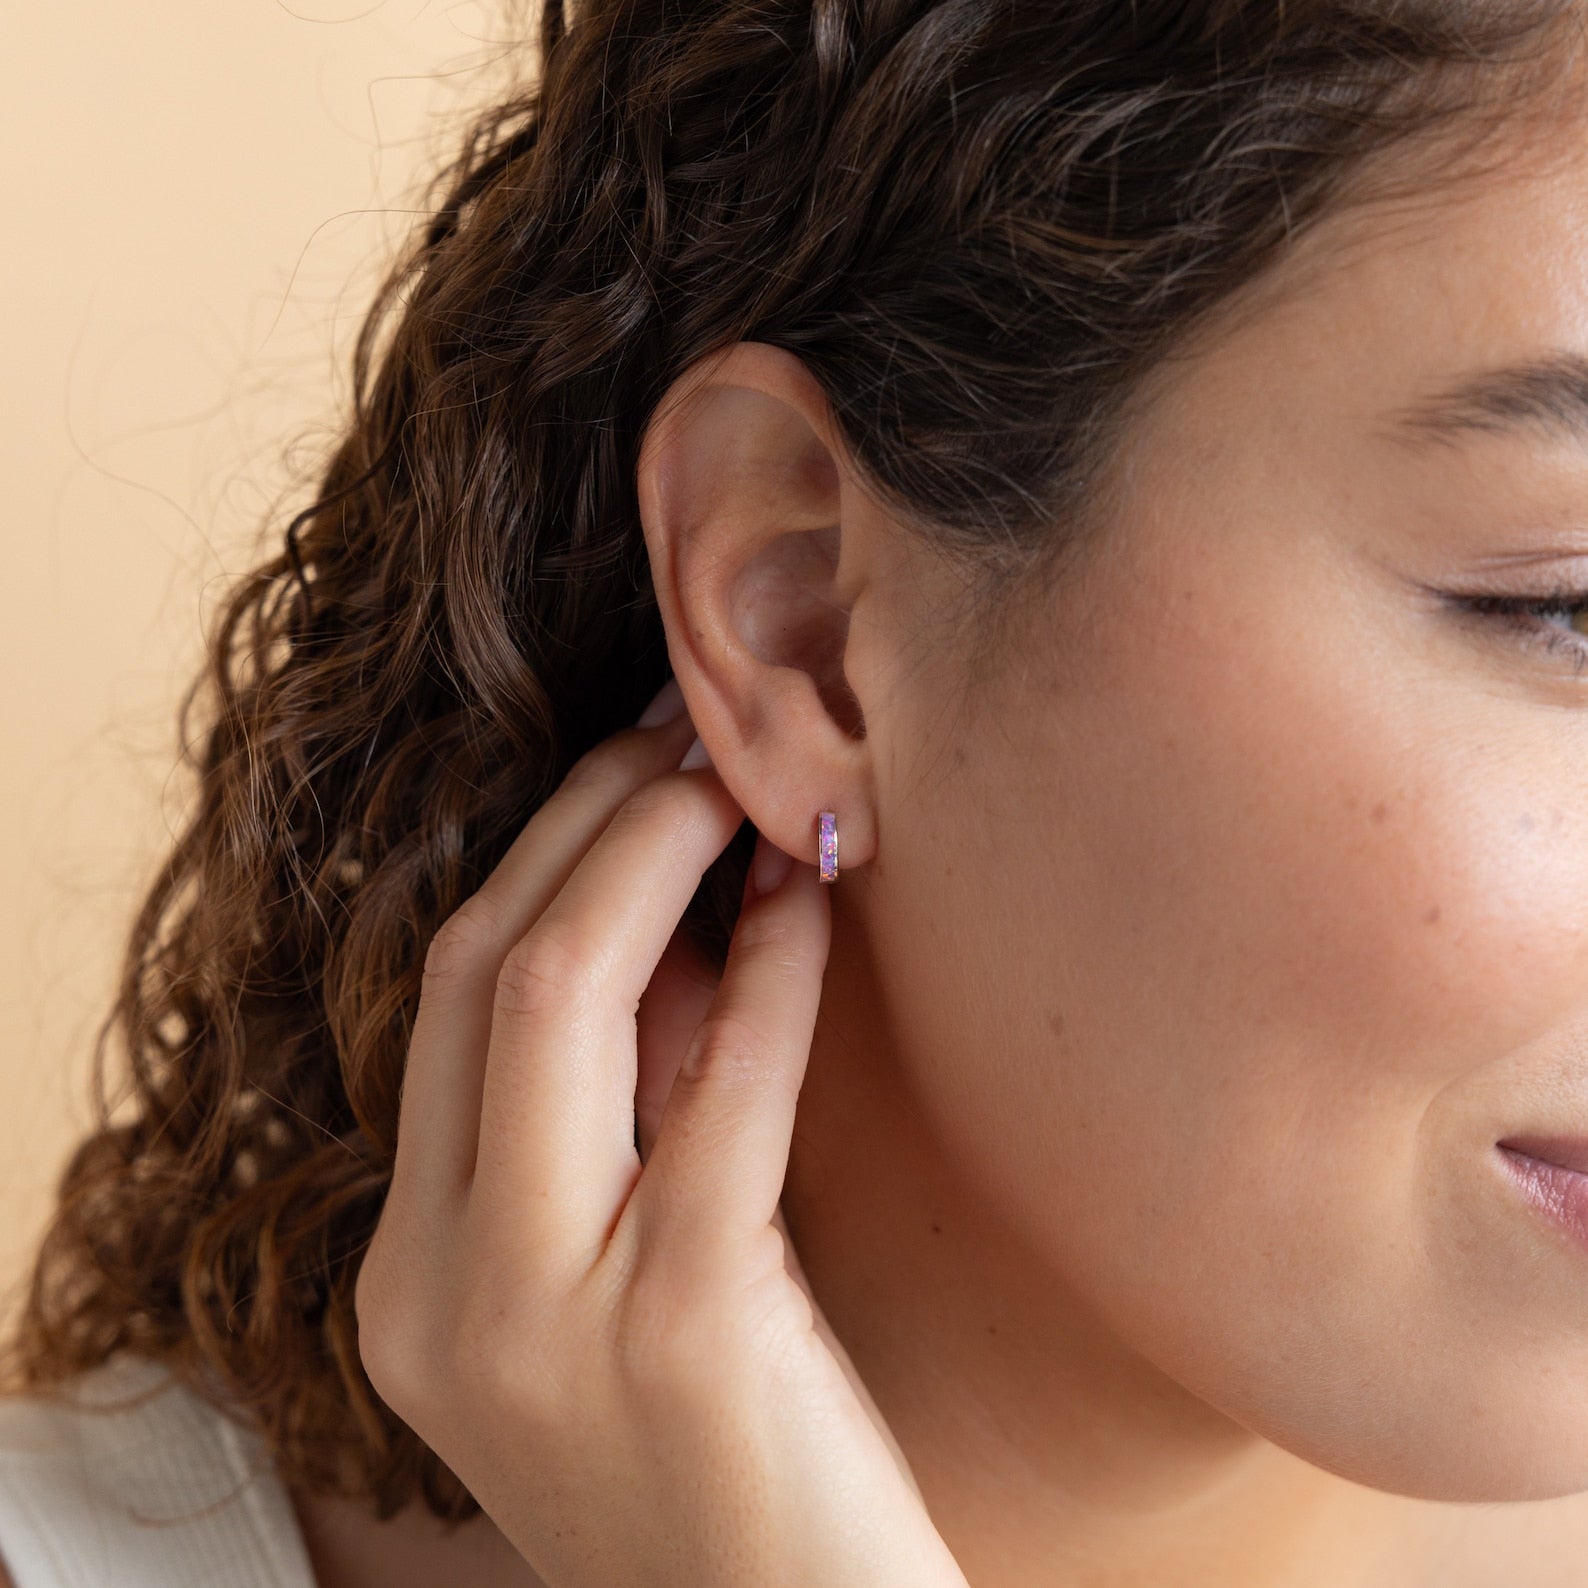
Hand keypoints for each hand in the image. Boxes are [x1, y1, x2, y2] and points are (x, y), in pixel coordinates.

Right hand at [354, 687, 969, 1587]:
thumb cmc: (728, 1461)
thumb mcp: (618, 1283)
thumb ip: (616, 1120)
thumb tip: (669, 910)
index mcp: (409, 1283)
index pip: (444, 1003)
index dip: (537, 858)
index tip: (624, 771)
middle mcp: (444, 1295)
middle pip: (486, 973)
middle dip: (588, 824)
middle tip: (685, 737)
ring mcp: (547, 1320)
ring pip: (571, 999)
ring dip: (664, 856)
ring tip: (744, 782)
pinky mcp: (685, 1336)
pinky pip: (726, 1088)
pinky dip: (769, 970)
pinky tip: (812, 901)